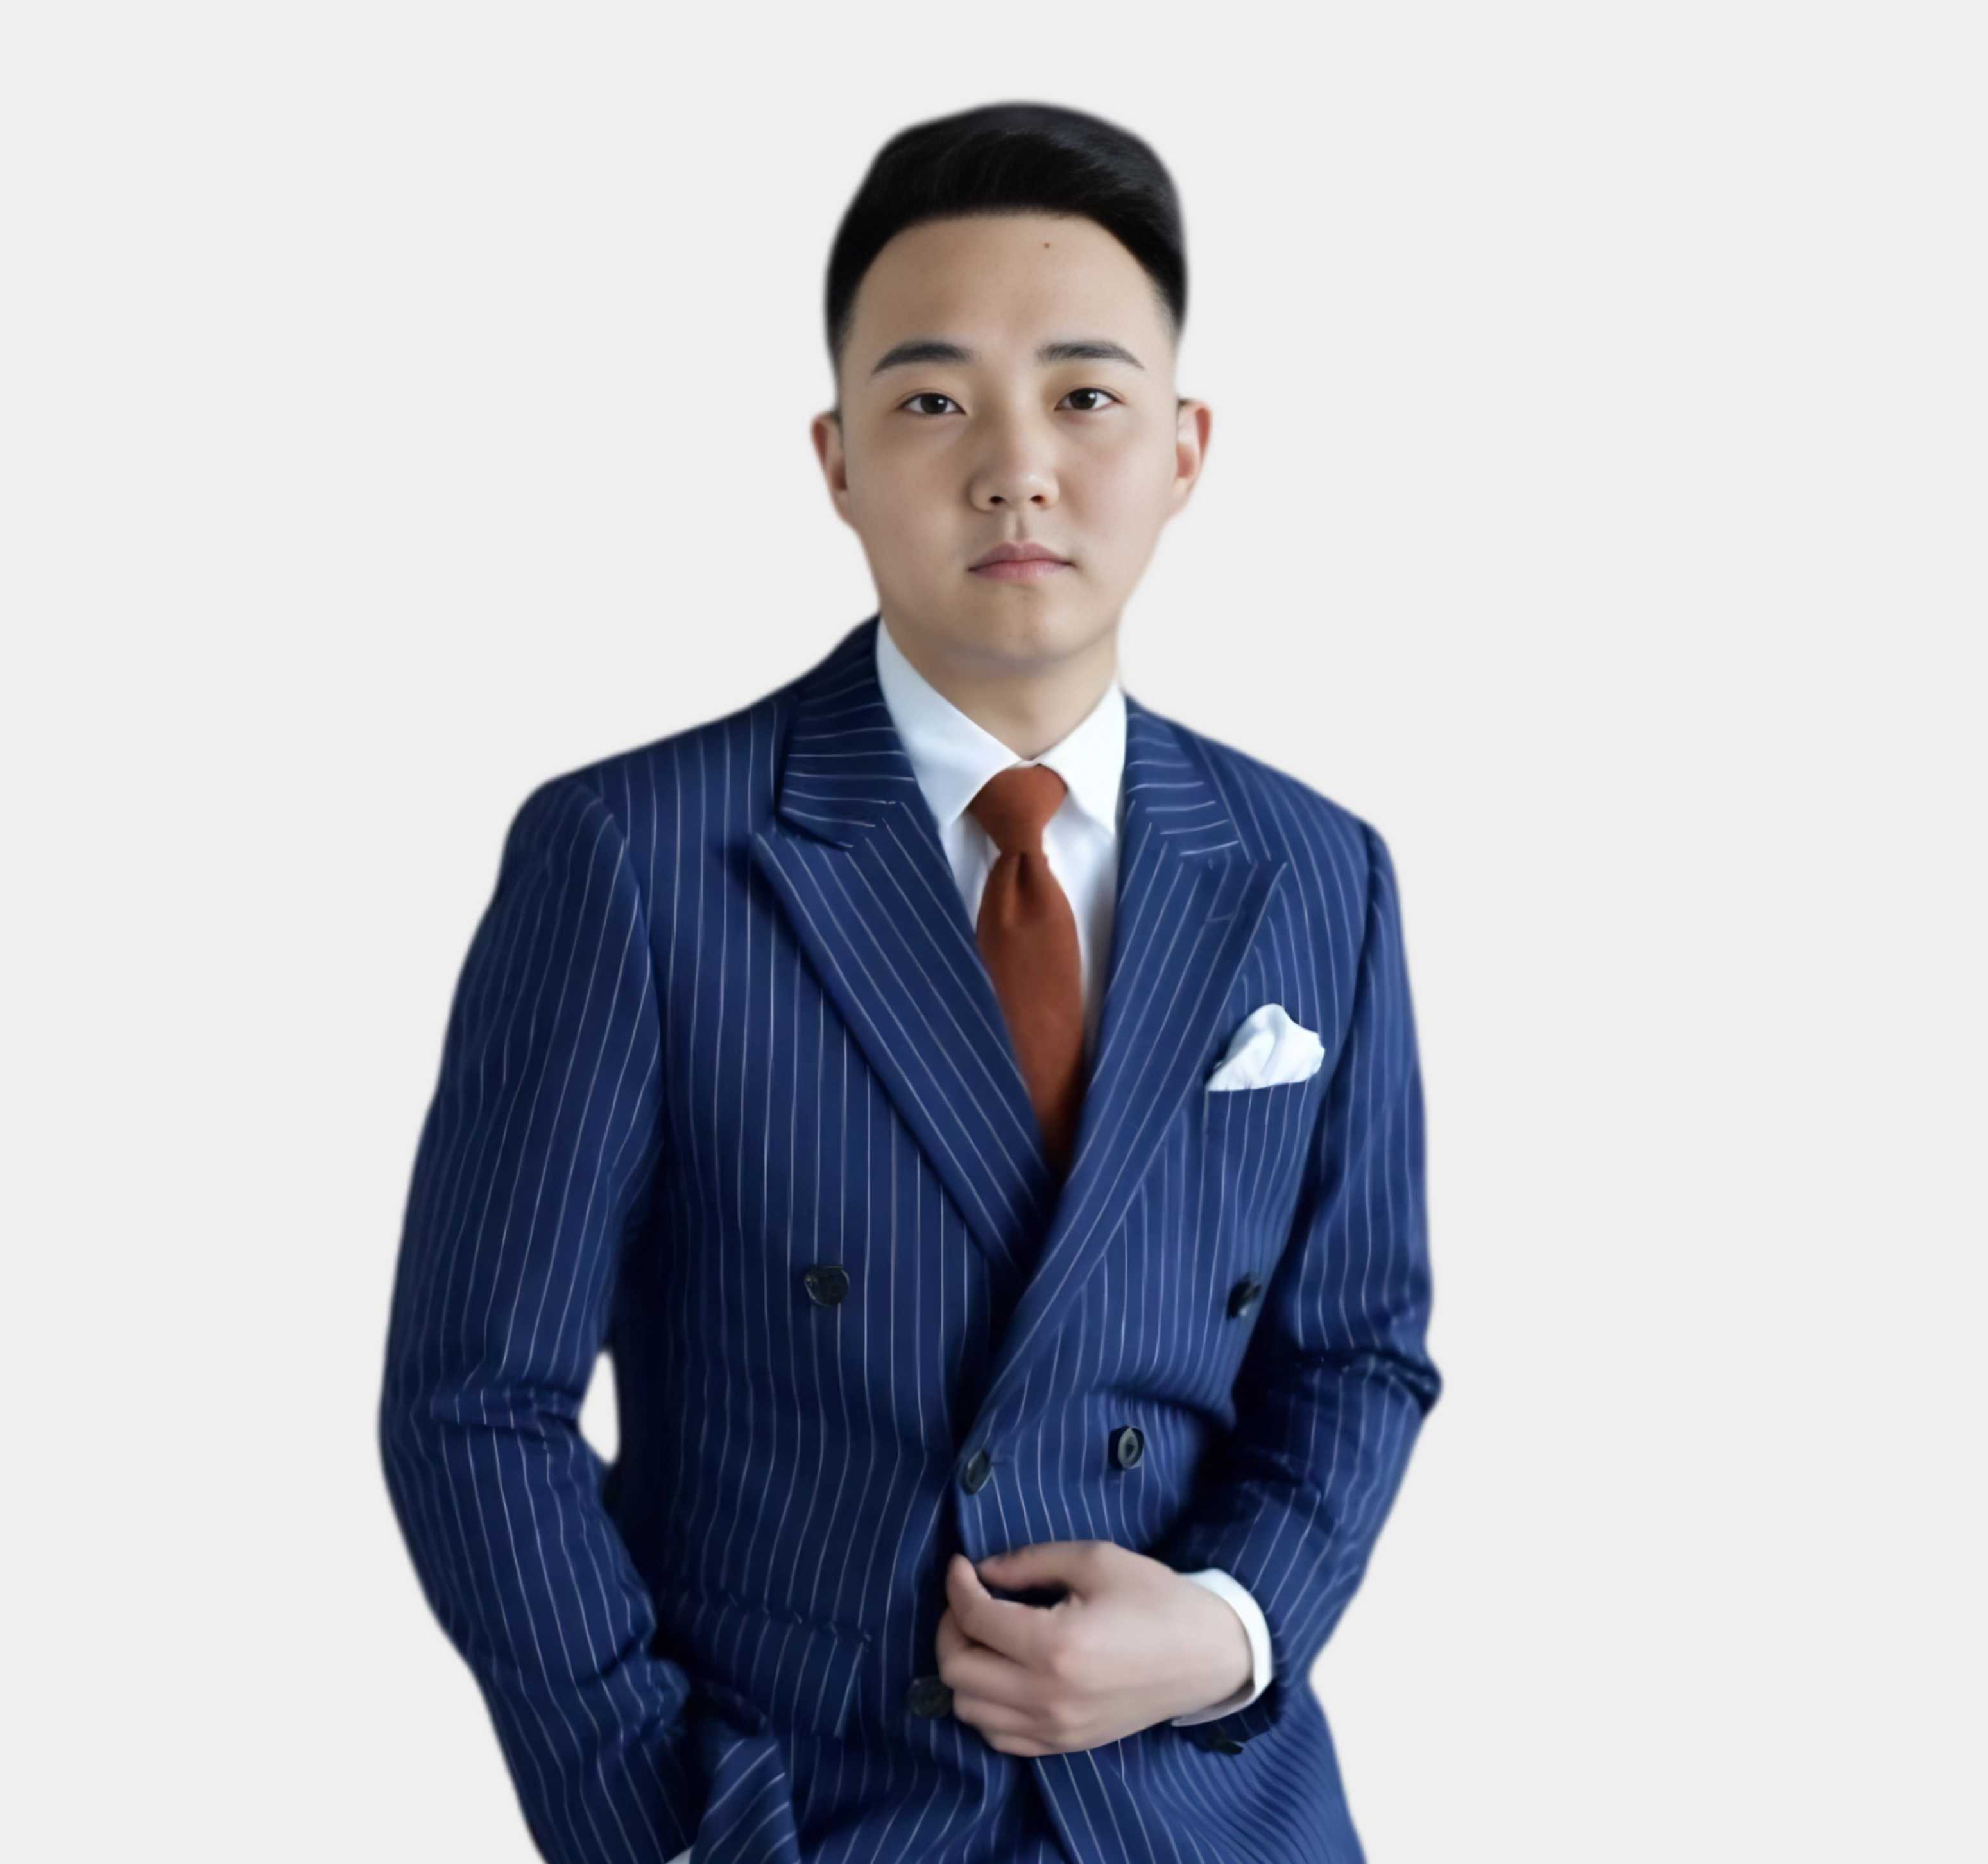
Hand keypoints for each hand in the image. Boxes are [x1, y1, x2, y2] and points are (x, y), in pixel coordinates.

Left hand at [934, 1541, 1252, 1755]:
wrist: (1207, 1654)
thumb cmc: (1155, 1598)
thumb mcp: (1095, 1560)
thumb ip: (1030, 1562)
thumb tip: (981, 1571)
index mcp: (1056, 1645)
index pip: (974, 1618)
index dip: (957, 1584)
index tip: (961, 1564)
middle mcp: (1047, 1696)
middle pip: (957, 1670)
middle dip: (951, 1626)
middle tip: (969, 1599)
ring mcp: (1055, 1729)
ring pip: (968, 1709)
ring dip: (963, 1668)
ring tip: (985, 1635)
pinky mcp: (1064, 1746)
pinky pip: (998, 1737)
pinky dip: (985, 1706)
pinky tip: (1003, 1673)